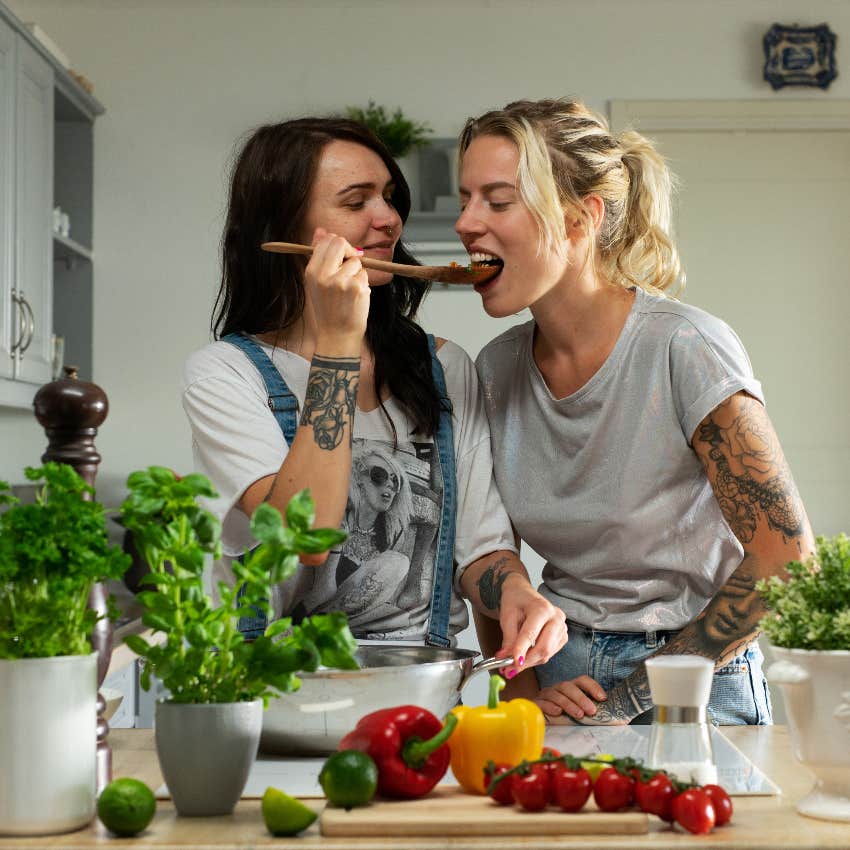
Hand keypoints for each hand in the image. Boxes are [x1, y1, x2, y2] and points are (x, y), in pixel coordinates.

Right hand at [306, 228, 370, 353]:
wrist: (337, 335)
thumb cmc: (329, 309)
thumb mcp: (317, 282)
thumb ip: (320, 256)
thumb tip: (321, 230)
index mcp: (311, 271)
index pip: (326, 240)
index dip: (338, 244)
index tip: (343, 254)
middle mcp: (323, 274)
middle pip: (341, 243)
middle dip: (350, 251)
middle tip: (352, 264)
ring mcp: (340, 281)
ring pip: (356, 261)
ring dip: (357, 273)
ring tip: (350, 290)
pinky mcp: (355, 288)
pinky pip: (364, 275)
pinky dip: (364, 284)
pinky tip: (356, 298)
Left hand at [496, 575, 567, 676]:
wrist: (522, 593)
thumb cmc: (515, 601)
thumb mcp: (507, 617)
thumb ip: (508, 639)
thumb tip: (506, 659)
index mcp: (542, 608)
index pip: (531, 634)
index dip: (521, 651)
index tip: (512, 664)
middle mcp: (556, 617)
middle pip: (544, 647)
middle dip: (526, 662)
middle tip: (509, 670)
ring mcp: (562, 627)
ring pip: (547, 653)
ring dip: (530, 662)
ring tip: (513, 665)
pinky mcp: (562, 636)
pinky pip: (550, 653)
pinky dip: (536, 658)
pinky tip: (525, 656)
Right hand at [535, 675, 607, 722]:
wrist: (534, 716)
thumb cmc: (560, 716)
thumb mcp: (575, 711)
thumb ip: (588, 711)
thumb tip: (610, 718)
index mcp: (570, 688)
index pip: (582, 681)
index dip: (593, 687)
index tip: (603, 698)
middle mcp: (558, 689)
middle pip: (569, 687)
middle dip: (581, 698)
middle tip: (592, 711)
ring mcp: (546, 695)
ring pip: (556, 694)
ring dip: (569, 704)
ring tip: (579, 715)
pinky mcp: (535, 704)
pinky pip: (541, 702)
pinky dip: (550, 706)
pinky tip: (557, 713)